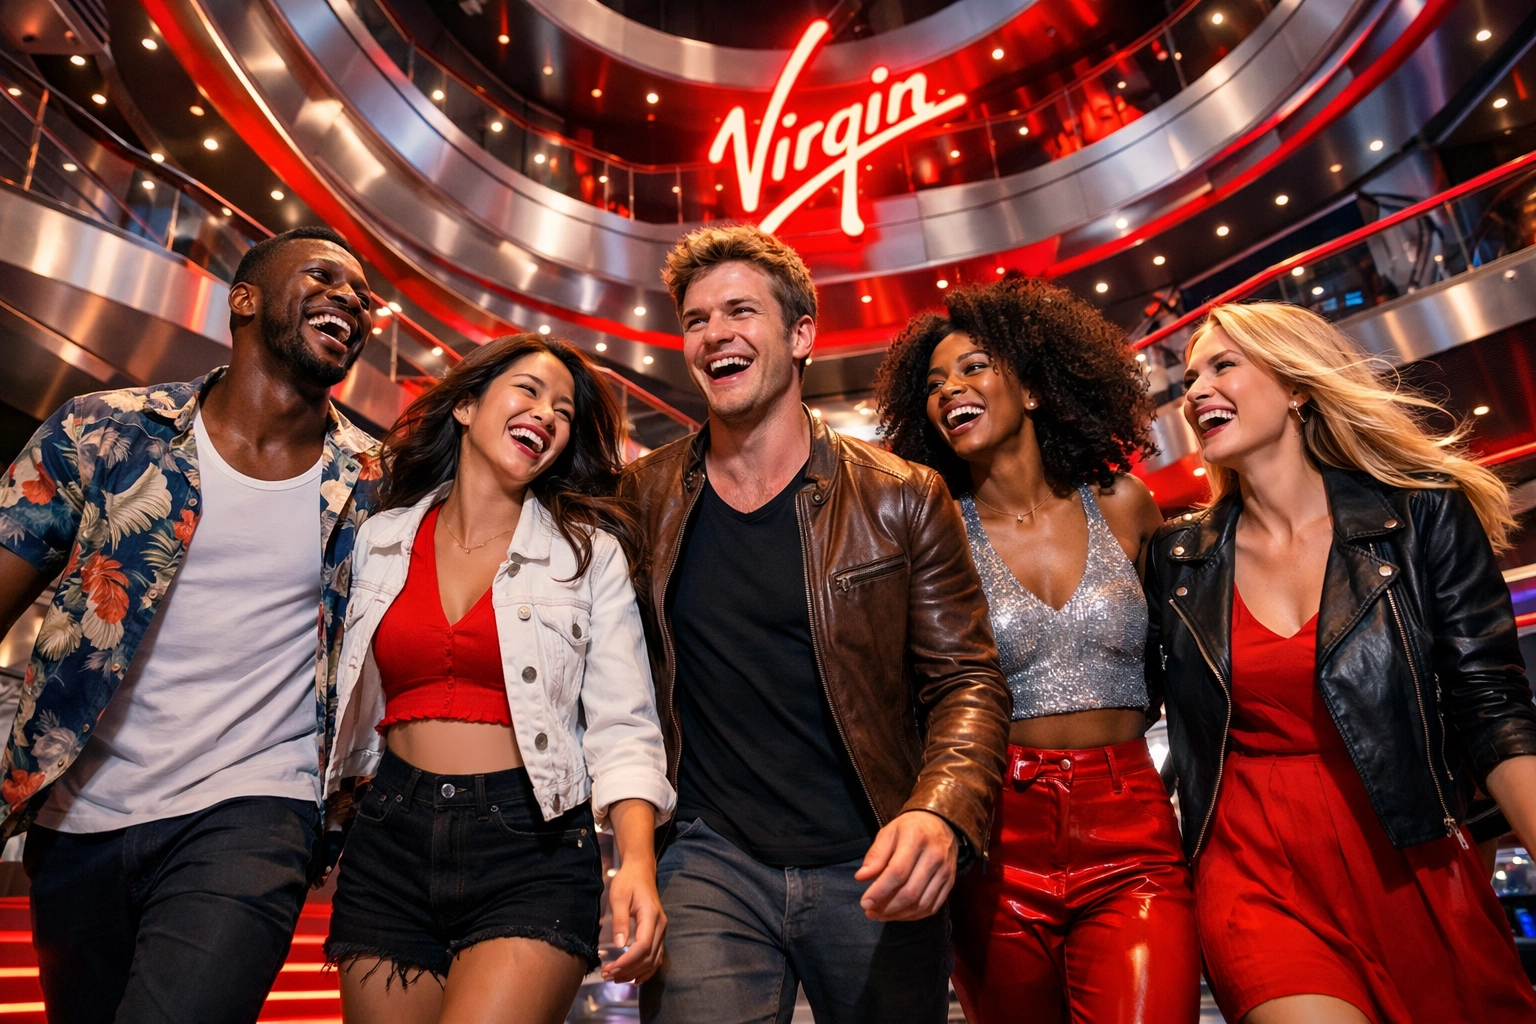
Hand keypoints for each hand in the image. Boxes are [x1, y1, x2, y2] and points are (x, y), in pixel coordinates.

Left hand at [601, 860, 665, 982]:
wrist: (640, 872)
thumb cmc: (628, 882)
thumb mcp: (618, 897)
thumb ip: (620, 920)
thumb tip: (620, 945)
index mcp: (651, 916)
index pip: (643, 946)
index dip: (627, 961)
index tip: (610, 969)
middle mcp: (660, 926)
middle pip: (649, 957)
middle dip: (628, 970)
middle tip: (607, 976)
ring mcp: (661, 931)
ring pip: (654, 960)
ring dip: (635, 973)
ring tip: (615, 978)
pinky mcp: (658, 934)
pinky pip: (656, 957)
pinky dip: (646, 970)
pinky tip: (633, 978)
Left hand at [853, 810, 957, 921]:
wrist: (941, 823)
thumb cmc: (909, 828)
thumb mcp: (888, 833)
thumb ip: (875, 855)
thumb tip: (861, 878)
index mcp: (916, 839)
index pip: (897, 872)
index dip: (880, 891)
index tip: (865, 902)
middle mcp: (934, 856)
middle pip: (910, 892)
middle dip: (887, 907)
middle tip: (870, 912)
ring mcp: (945, 871)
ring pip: (922, 904)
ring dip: (899, 915)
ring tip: (881, 915)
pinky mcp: (950, 882)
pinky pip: (932, 907)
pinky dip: (914, 916)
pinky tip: (899, 914)